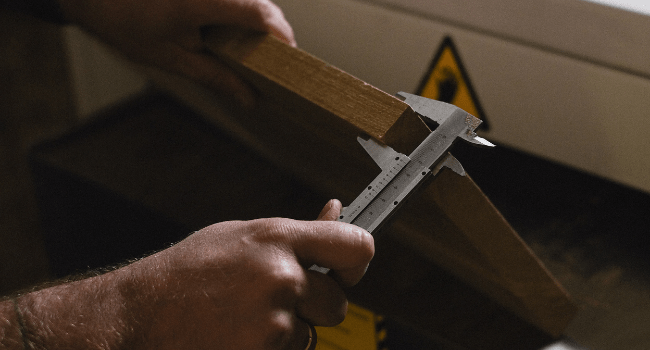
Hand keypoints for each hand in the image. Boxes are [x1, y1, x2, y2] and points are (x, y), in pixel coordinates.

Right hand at [11, 200, 372, 349]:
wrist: (139, 315)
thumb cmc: (188, 272)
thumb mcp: (241, 237)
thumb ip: (297, 230)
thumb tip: (338, 209)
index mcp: (278, 237)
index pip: (356, 245)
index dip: (357, 260)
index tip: (347, 270)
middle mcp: (282, 276)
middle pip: (339, 302)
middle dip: (317, 306)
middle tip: (278, 300)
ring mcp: (274, 320)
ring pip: (312, 333)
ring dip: (290, 329)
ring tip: (244, 316)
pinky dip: (272, 349)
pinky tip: (239, 334)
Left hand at [57, 0, 295, 107]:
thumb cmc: (126, 24)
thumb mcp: (174, 59)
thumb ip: (217, 77)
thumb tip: (250, 99)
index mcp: (207, 2)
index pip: (262, 14)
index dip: (282, 36)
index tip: (288, 59)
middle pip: (262, 4)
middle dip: (273, 32)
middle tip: (272, 62)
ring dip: (257, 21)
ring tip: (252, 50)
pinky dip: (241, 12)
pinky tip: (231, 33)